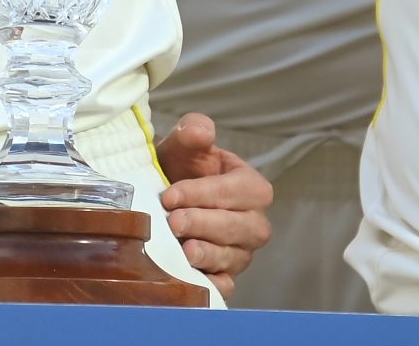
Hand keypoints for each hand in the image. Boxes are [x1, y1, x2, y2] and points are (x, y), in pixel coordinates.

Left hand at [155, 113, 272, 297]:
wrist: (164, 199)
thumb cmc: (180, 170)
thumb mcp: (182, 147)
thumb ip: (192, 132)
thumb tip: (200, 131)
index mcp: (250, 186)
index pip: (237, 191)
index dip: (204, 194)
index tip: (169, 196)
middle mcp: (253, 222)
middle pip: (241, 227)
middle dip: (205, 224)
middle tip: (173, 222)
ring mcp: (241, 252)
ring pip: (235, 257)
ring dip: (208, 254)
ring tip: (183, 250)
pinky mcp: (226, 276)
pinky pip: (227, 286)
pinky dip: (212, 285)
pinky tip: (192, 278)